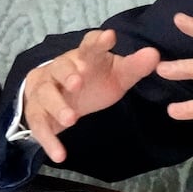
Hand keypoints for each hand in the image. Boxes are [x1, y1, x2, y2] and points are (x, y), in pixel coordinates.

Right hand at [23, 29, 160, 162]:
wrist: (58, 93)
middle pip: (60, 67)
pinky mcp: (37, 112)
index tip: (109, 36)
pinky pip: (39, 125)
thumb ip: (134, 67)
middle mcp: (61, 69)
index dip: (98, 41)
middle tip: (78, 83)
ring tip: (72, 119)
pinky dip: (49, 140)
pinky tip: (60, 155)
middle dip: (67, 74)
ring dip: (57, 106)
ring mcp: (46, 90)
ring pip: (46, 95)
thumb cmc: (92, 80)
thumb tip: (154, 55)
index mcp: (83, 57)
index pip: (89, 45)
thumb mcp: (116, 74)